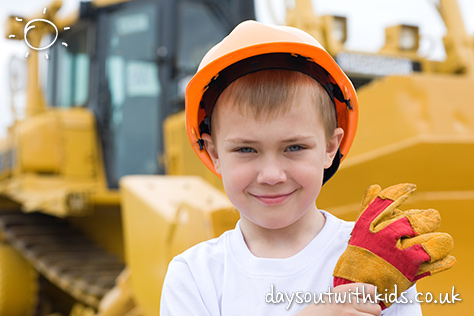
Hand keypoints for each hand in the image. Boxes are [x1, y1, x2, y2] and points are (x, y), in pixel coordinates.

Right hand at [296, 283, 380, 315]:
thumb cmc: (317, 312)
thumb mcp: (331, 297)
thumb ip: (348, 295)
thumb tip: (371, 298)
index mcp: (342, 291)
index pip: (371, 290)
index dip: (373, 299)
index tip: (368, 304)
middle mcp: (347, 302)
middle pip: (376, 308)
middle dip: (372, 314)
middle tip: (362, 315)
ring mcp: (349, 315)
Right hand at [333, 183, 455, 307]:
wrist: (357, 287)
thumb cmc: (360, 254)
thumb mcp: (360, 230)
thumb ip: (369, 208)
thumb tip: (376, 187)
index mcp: (370, 226)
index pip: (386, 202)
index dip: (400, 191)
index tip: (411, 187)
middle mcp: (384, 239)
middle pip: (414, 221)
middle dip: (428, 219)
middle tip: (432, 217)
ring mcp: (398, 257)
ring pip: (430, 243)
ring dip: (440, 241)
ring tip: (442, 240)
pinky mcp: (409, 273)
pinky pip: (433, 264)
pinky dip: (443, 261)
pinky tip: (446, 258)